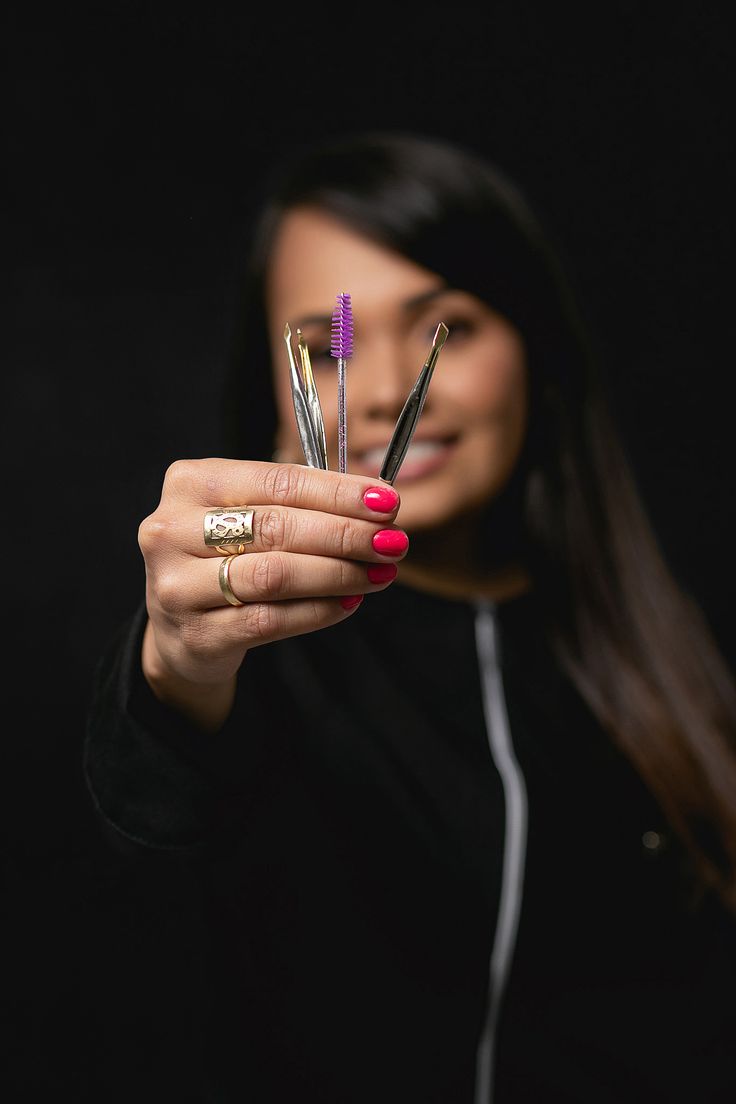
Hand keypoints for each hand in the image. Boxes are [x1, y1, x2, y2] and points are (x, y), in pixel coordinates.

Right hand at [138, 459, 405, 730]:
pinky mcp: (197, 634)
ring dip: (338, 573)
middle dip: (345, 534)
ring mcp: (178, 585)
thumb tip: (377, 503)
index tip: (386, 502)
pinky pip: (270, 620)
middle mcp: (172, 530)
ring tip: (379, 572)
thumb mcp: (249, 514)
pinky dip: (318, 610)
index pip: (278, 481)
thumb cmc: (225, 555)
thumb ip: (300, 503)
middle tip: (392, 541)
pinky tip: (349, 602)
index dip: (338, 493)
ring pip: (274, 575)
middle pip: (277, 527)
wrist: (181, 628)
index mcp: (191, 483)